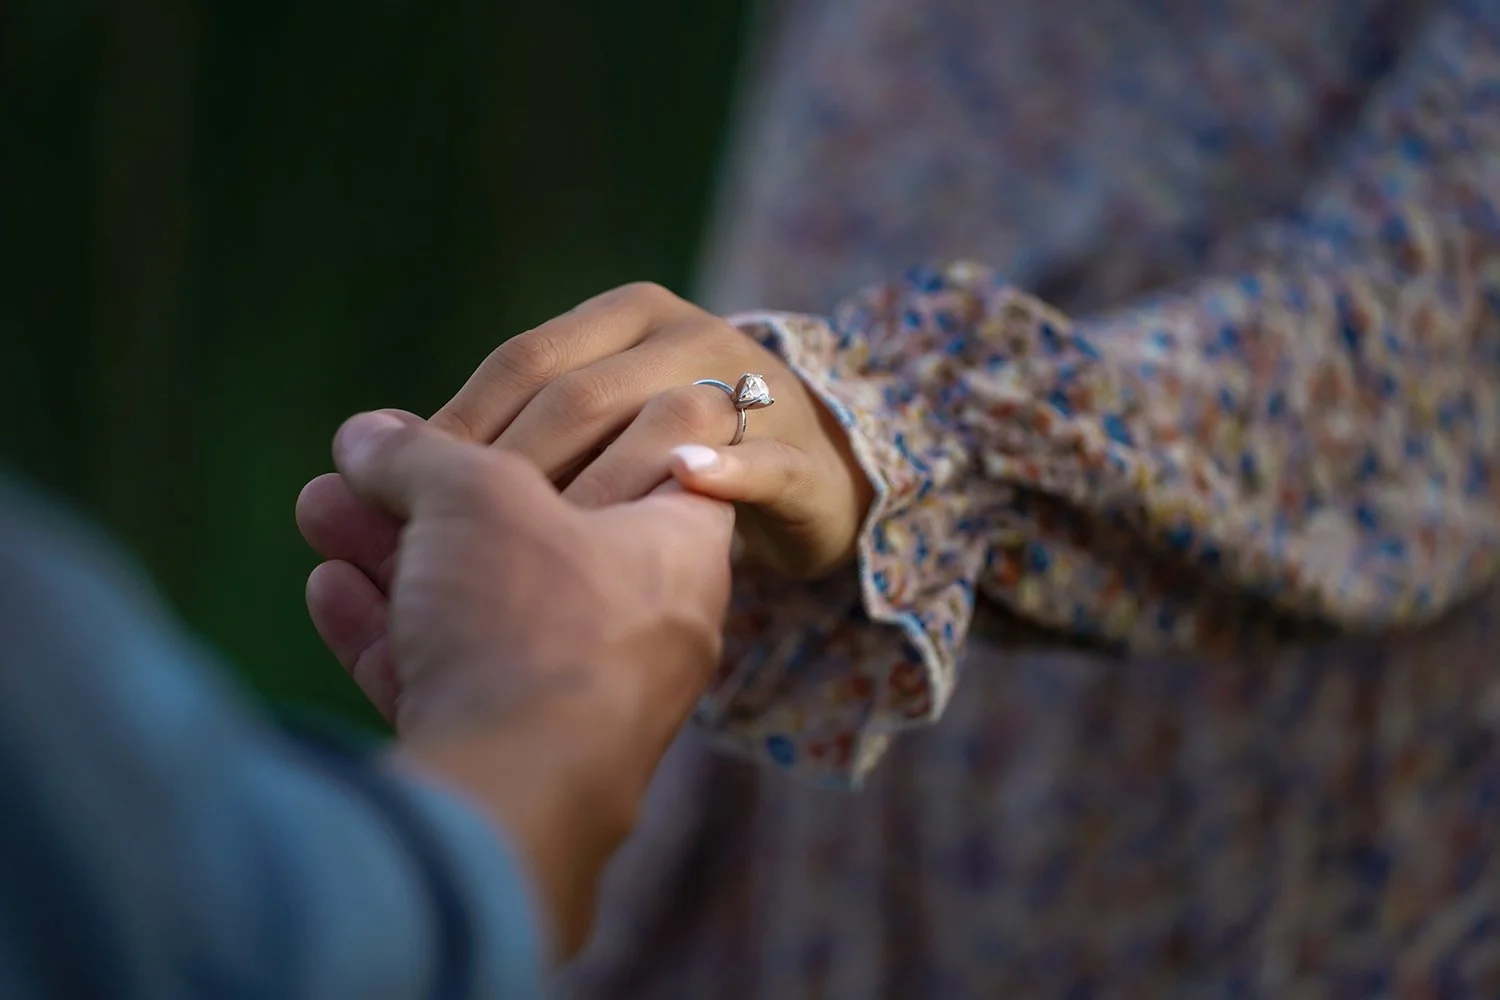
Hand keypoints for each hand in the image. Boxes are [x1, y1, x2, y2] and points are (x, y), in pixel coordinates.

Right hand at [296, 410, 733, 954]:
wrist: (513, 796)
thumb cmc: (535, 618)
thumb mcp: (476, 496)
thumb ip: (422, 454)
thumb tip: (369, 436)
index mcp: (679, 551)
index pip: (653, 463)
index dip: (580, 423)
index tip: (504, 408)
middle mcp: (646, 627)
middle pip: (538, 539)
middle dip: (436, 500)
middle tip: (366, 469)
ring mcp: (581, 699)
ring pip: (482, 609)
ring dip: (396, 559)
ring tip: (320, 511)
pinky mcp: (518, 756)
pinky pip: (456, 678)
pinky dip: (393, 633)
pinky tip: (327, 590)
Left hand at [428, 282, 873, 578]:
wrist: (809, 477)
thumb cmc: (669, 454)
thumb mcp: (593, 422)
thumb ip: (505, 425)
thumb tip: (372, 444)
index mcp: (626, 315)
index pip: (527, 360)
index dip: (461, 423)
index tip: (398, 490)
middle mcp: (689, 334)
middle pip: (582, 394)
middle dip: (510, 467)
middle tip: (451, 541)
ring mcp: (750, 390)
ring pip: (661, 423)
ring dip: (596, 486)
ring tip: (541, 544)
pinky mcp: (800, 456)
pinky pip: (759, 466)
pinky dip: (722, 477)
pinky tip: (682, 491)